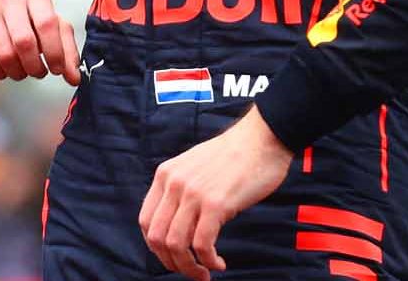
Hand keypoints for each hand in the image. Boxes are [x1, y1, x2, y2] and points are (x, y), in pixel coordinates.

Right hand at [0, 0, 79, 81]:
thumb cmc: (24, 17)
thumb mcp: (49, 24)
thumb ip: (66, 50)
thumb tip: (74, 78)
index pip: (48, 24)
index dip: (55, 52)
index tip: (57, 69)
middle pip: (24, 41)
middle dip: (35, 66)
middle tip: (38, 72)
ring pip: (4, 54)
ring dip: (17, 72)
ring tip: (22, 72)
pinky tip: (4, 69)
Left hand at [139, 106, 294, 279]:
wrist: (262, 139)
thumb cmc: (234, 155)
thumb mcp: (194, 166)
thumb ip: (182, 188)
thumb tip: (179, 222)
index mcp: (165, 175)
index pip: (146, 221)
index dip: (156, 247)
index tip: (173, 257)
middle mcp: (173, 184)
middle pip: (156, 238)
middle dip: (171, 263)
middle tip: (190, 272)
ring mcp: (193, 194)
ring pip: (176, 245)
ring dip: (189, 268)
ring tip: (205, 273)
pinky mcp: (216, 204)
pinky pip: (202, 244)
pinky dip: (208, 261)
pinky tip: (219, 263)